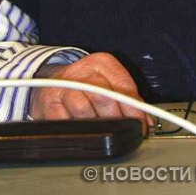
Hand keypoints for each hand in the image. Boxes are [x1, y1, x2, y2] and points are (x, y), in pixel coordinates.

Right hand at [29, 52, 151, 131]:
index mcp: (101, 62)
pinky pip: (66, 122)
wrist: (51, 82)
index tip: (140, 122)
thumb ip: (128, 99)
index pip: (122, 84)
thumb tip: (145, 122)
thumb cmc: (86, 84)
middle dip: (117, 118)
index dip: (134, 107)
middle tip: (124, 131)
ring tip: (104, 132)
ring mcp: (64, 86)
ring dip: (97, 126)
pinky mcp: (50, 104)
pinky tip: (85, 132)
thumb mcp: (109, 82)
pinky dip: (78, 131)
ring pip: (84, 109)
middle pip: (104, 96)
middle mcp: (82, 71)